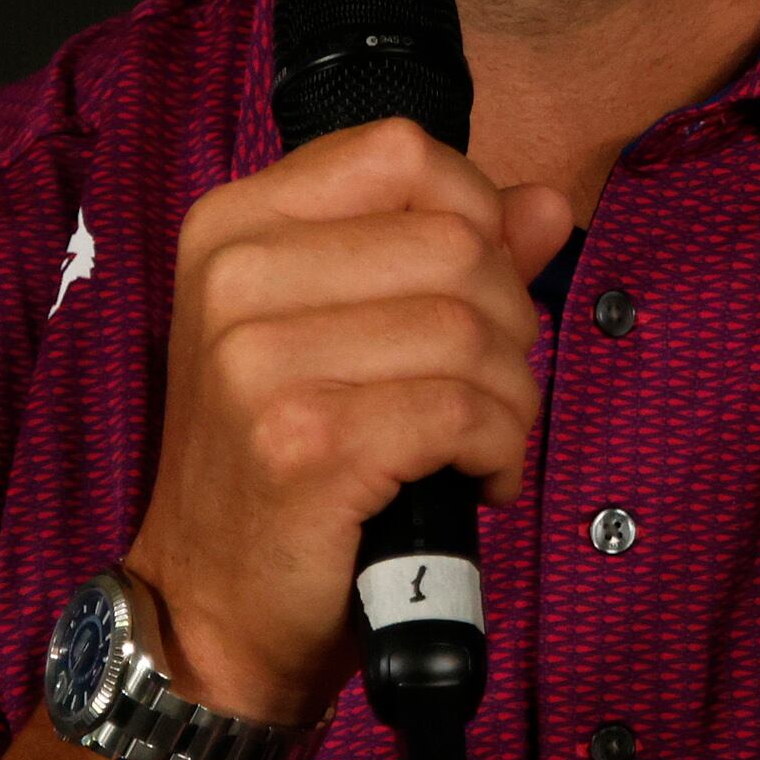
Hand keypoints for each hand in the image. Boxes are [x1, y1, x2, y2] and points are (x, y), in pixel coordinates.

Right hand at [126, 121, 576, 720]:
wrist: (211, 608)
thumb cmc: (283, 465)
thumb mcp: (341, 334)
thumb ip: (440, 254)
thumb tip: (548, 203)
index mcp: (234, 226)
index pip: (400, 151)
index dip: (477, 215)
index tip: (477, 293)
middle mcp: (235, 277)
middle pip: (456, 244)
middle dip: (510, 323)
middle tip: (487, 391)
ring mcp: (259, 360)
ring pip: (471, 331)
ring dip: (511, 400)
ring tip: (482, 443)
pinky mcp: (305, 443)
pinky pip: (464, 411)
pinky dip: (499, 451)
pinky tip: (477, 479)